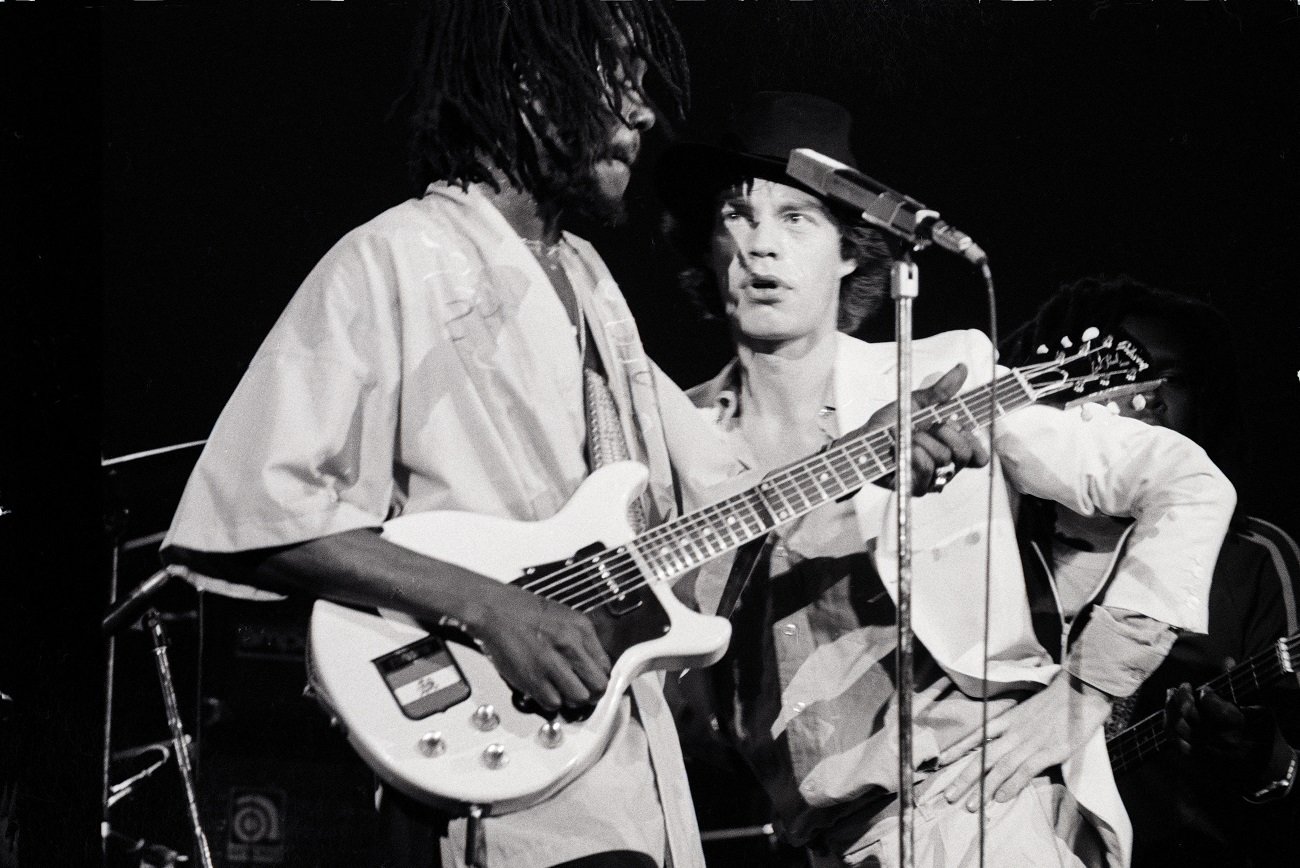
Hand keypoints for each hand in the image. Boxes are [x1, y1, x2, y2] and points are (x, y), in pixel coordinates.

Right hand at [468, 582, 611, 711]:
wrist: (495, 611)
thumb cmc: (525, 612)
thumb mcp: (565, 617)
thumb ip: (583, 640)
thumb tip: (594, 664)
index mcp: (581, 628)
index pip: (606, 667)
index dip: (598, 676)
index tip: (591, 680)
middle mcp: (569, 645)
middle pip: (598, 686)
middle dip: (592, 693)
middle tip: (583, 692)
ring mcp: (551, 663)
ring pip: (578, 698)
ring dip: (572, 700)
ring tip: (563, 691)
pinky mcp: (532, 679)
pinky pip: (553, 703)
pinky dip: (550, 702)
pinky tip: (546, 690)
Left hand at [866, 363, 990, 495]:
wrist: (861, 440)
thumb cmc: (889, 425)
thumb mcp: (916, 403)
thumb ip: (941, 391)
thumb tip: (961, 368)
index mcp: (950, 449)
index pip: (978, 455)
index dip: (973, 439)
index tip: (954, 421)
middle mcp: (944, 467)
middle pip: (965, 455)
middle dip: (947, 433)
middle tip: (930, 425)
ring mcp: (931, 480)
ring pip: (943, 458)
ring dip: (922, 440)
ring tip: (906, 436)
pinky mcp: (915, 487)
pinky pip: (926, 470)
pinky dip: (913, 452)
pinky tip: (900, 446)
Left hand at [938, 672, 1111, 810]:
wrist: (1081, 691)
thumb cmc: (1056, 700)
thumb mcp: (1028, 709)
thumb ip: (1014, 724)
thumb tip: (1003, 738)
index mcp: (1009, 719)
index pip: (977, 735)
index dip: (959, 749)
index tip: (941, 762)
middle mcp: (1014, 731)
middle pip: (984, 756)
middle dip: (964, 777)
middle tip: (949, 796)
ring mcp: (1031, 741)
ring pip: (1000, 767)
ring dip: (984, 788)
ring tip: (969, 806)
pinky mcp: (1050, 751)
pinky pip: (1026, 770)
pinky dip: (1012, 784)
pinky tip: (1001, 798)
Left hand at [1165, 660, 1287, 790]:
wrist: (1266, 767)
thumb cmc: (1264, 732)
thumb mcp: (1258, 707)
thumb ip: (1238, 685)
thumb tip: (1227, 660)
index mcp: (1239, 725)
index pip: (1212, 706)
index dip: (1205, 694)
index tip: (1206, 689)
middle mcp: (1221, 739)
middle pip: (1190, 716)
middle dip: (1183, 697)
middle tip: (1184, 686)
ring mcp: (1207, 750)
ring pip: (1178, 728)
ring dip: (1171, 708)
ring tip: (1172, 694)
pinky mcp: (1198, 758)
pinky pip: (1175, 741)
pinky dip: (1168, 724)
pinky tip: (1169, 711)